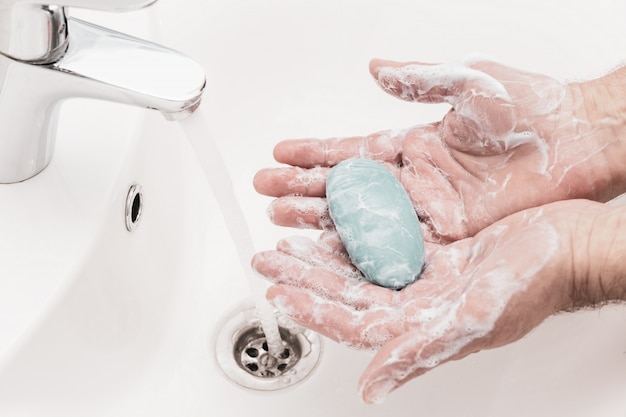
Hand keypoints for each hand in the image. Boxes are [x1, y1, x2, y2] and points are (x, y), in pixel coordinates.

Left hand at [252, 199, 625, 403]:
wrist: (570, 246)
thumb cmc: (534, 286)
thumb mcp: (474, 321)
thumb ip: (417, 352)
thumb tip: (371, 388)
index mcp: (420, 322)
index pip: (351, 320)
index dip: (311, 307)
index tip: (276, 292)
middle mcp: (415, 296)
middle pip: (345, 287)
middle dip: (303, 274)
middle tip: (267, 258)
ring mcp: (422, 267)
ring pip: (358, 258)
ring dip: (322, 246)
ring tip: (287, 233)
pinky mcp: (432, 241)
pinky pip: (382, 232)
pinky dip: (354, 223)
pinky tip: (333, 213)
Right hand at [254, 58, 625, 241]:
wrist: (580, 143)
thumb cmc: (531, 109)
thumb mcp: (468, 85)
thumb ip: (418, 80)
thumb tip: (374, 69)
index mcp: (413, 143)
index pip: (351, 151)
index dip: (314, 153)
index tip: (279, 153)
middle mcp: (413, 180)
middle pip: (347, 190)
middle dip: (302, 189)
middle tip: (265, 192)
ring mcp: (428, 211)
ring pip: (363, 221)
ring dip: (322, 222)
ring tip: (282, 223)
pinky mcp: (448, 236)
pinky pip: (397, 247)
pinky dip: (364, 251)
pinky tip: (332, 253)